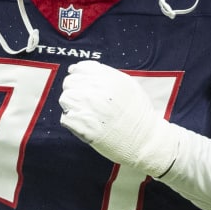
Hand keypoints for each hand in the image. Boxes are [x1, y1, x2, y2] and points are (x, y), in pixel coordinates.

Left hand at [58, 61, 178, 174]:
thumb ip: (106, 75)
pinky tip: (85, 125)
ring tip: (85, 113)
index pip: (79, 69)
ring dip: (71, 106)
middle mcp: (97, 90)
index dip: (79, 77)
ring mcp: (89, 108)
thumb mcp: (128, 85)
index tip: (83, 85)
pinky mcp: (83, 126)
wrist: (145, 140)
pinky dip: (72, 122)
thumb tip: (78, 69)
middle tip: (86, 103)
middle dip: (75, 91)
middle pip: (70, 82)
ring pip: (65, 99)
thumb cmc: (138, 113)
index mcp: (108, 78)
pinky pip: (65, 118)